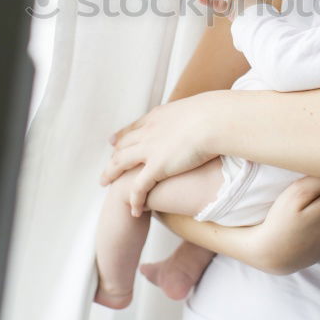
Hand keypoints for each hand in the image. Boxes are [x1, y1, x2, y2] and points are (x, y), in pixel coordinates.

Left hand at [100, 95, 218, 216]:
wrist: (213, 119)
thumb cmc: (215, 115)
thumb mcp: (197, 111)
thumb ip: (192, 117)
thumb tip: (203, 120)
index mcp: (158, 116)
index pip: (135, 127)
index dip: (123, 135)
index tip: (113, 140)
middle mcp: (149, 130)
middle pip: (124, 144)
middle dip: (114, 155)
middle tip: (108, 164)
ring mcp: (150, 148)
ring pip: (121, 162)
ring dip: (111, 173)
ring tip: (104, 183)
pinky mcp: (157, 166)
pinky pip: (138, 186)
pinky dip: (134, 198)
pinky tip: (134, 208)